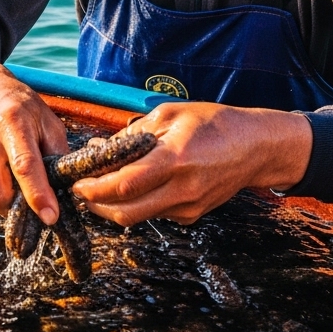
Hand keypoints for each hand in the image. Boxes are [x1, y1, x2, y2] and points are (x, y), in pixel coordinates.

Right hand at [0, 57, 69, 223]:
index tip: (50, 217)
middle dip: (18, 208)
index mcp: (12, 123)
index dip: (38, 194)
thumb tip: (65, 188)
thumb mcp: (47, 121)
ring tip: (16, 188)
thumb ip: (57, 152)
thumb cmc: (22, 108)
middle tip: (32, 202)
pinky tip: (0, 180)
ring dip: (5, 206)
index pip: (24, 165)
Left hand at [70, 102, 311, 226]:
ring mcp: (188, 207)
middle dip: (96, 206)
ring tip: (101, 184)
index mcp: (174, 160)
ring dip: (113, 205)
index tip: (76, 182)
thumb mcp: (171, 114)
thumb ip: (134, 134)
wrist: (256, 147)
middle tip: (81, 191)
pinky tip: (132, 185)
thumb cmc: (215, 124)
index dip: (93, 188)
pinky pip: (155, 213)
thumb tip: (101, 147)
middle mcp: (181, 189)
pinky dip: (137, 203)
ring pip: (138, 217)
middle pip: (125, 213)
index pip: (123, 185)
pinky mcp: (192, 215)